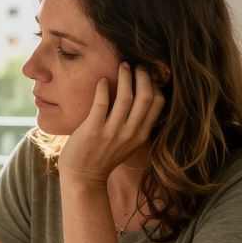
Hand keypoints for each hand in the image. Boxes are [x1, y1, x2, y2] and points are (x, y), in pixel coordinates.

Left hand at [58, 63, 164, 184]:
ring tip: (122, 65)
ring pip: (126, 97)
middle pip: (146, 96)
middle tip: (137, 65)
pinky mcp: (93, 130)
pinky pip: (102, 103)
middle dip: (143, 76)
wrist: (83, 177)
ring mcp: (112, 132)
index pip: (158, 104)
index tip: (148, 74)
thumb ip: (135, 124)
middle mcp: (130, 133)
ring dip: (125, 76)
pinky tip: (103, 81)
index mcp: (141, 135)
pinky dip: (104, 88)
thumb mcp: (128, 143)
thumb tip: (139, 98)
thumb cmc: (103, 157)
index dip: (155, 85)